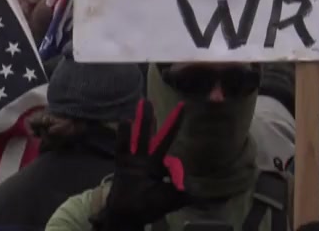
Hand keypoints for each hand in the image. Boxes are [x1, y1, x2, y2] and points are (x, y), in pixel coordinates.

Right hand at [91, 99, 188, 230]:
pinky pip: (123, 148)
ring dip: (142, 121)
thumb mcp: (169, 199)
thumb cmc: (149, 206)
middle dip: (158, 120)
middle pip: (155, 136)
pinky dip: (124, 136)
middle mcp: (148, 158)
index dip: (174, 128)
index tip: (181, 110)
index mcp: (159, 164)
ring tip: (144, 103)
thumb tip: (196, 187)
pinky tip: (125, 121)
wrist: (127, 215)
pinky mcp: (122, 165)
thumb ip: (180, 192)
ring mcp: (134, 160)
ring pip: (140, 136)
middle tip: (159, 101)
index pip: (169, 143)